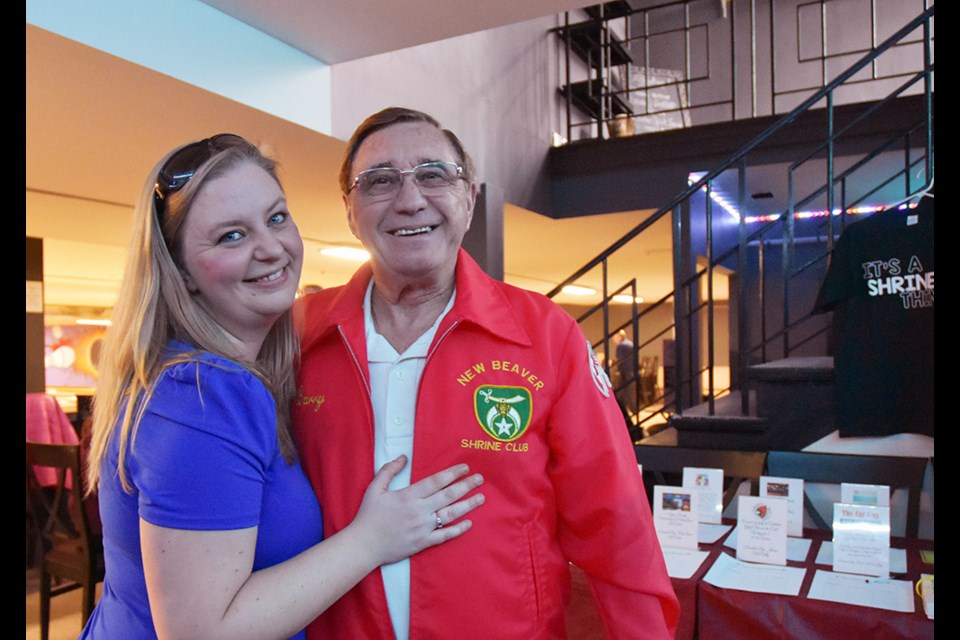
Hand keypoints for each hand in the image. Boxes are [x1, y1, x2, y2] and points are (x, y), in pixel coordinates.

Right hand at [351, 456, 484, 565]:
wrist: (364, 545)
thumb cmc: (368, 516)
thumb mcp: (375, 488)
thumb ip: (389, 470)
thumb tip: (403, 457)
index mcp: (409, 496)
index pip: (437, 481)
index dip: (453, 473)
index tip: (465, 468)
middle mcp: (419, 511)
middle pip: (449, 495)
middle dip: (467, 486)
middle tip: (481, 479)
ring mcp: (423, 528)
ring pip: (451, 514)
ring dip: (468, 505)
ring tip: (481, 498)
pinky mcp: (423, 543)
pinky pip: (444, 536)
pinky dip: (458, 530)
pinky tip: (469, 523)